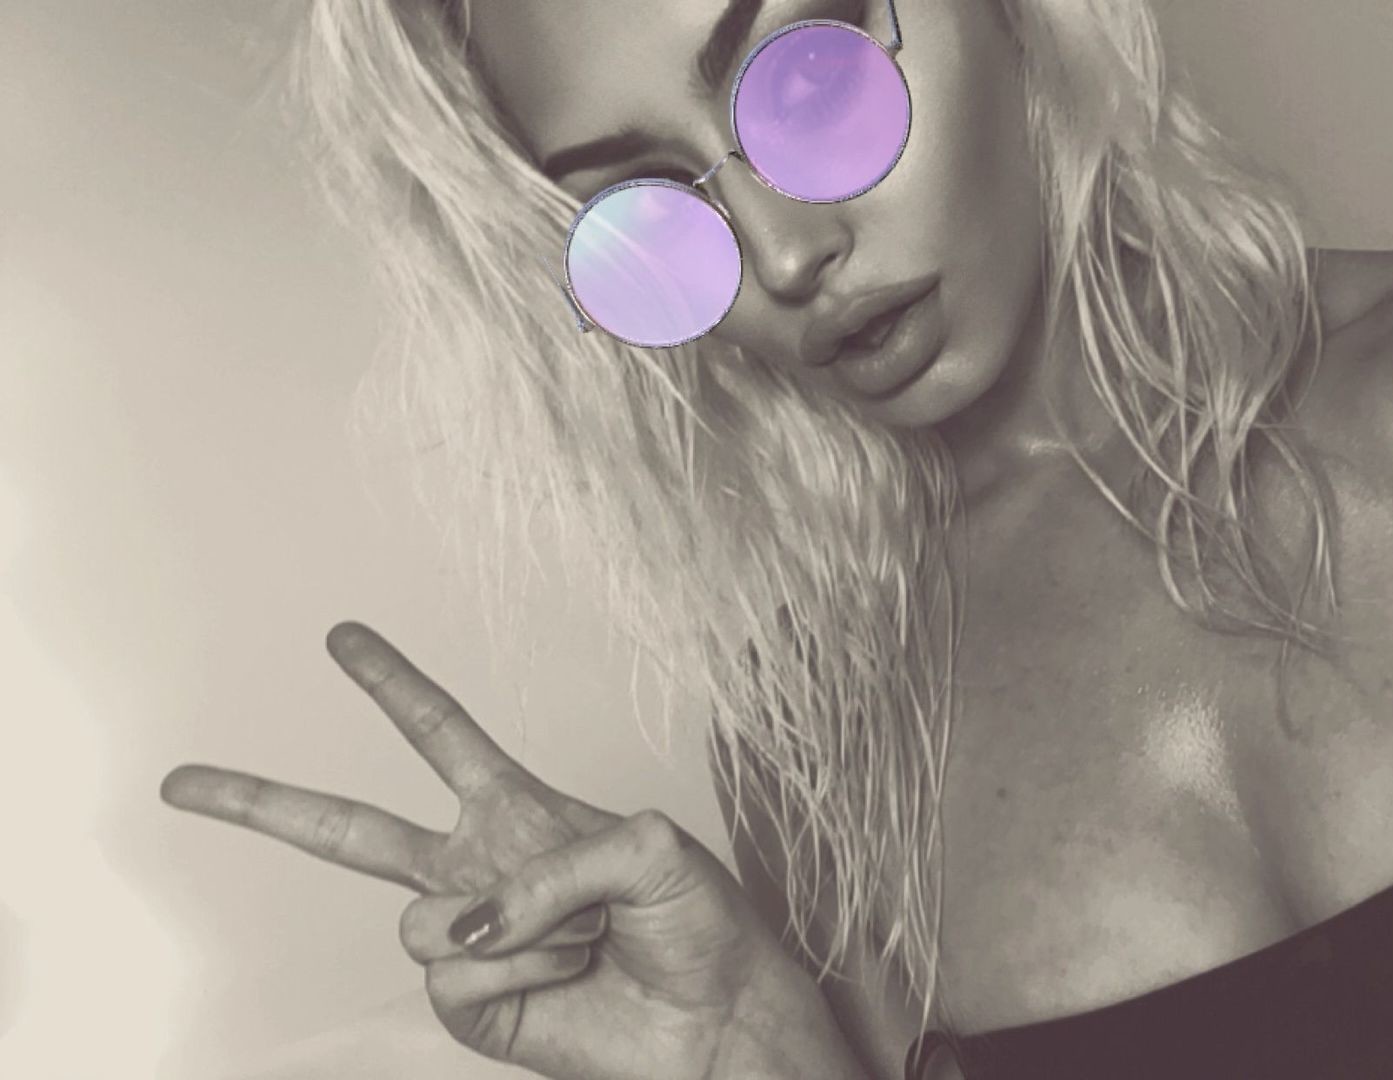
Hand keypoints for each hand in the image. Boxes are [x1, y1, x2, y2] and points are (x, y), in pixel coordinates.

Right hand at [161, 622, 859, 1079]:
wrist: (713, 1016)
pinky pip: (456, 971)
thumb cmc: (698, 922)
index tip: (342, 638)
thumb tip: (467, 919)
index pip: (441, 736)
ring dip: (521, 925)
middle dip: (262, 803)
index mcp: (520, 811)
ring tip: (585, 936)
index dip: (392, 685)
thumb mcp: (649, 847)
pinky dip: (520, 966)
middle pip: (348, 832)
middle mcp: (480, 869)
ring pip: (424, 920)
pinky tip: (566, 972)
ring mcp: (470, 937)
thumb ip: (555, 862)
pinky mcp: (471, 1001)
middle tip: (182, 782)